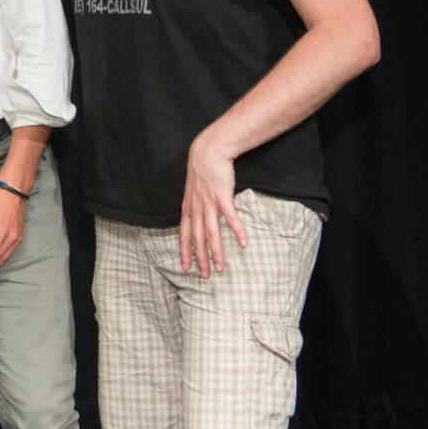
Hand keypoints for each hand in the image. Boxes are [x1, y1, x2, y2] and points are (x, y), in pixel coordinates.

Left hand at [178, 142, 247, 276]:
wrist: (207, 153)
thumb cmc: (202, 173)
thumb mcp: (192, 192)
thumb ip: (194, 207)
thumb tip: (194, 220)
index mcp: (188, 209)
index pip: (183, 235)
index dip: (184, 252)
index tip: (185, 268)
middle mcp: (196, 209)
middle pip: (197, 239)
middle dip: (200, 259)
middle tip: (204, 276)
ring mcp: (208, 204)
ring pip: (211, 233)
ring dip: (216, 252)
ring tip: (219, 268)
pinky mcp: (222, 197)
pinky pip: (230, 217)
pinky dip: (237, 231)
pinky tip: (243, 243)